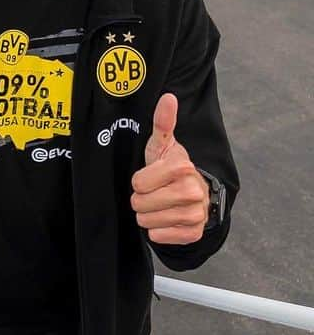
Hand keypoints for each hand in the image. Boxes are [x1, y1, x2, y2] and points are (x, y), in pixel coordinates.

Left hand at [130, 94, 209, 244]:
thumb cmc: (170, 167)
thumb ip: (162, 122)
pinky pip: (160, 237)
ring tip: (158, 205)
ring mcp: (196, 214)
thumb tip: (168, 97)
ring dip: (147, 216)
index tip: (149, 177)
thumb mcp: (162, 144)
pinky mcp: (194, 233)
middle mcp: (193, 191)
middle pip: (140, 204)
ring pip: (147, 222)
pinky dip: (157, 231)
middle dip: (140, 199)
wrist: (194, 193)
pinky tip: (165, 220)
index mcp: (183, 167)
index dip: (138, 181)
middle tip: (153, 192)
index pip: (138, 183)